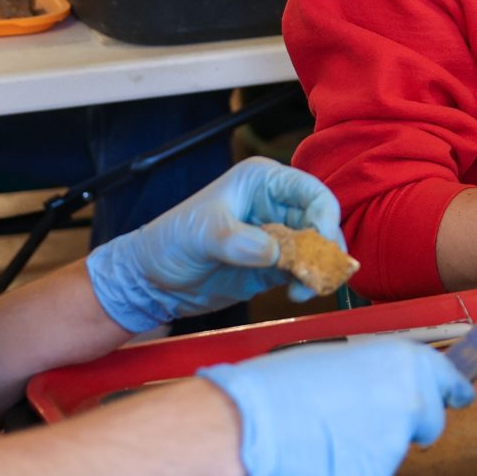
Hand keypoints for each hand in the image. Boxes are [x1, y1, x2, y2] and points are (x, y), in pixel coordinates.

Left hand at [86, 158, 344, 333]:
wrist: (150, 280)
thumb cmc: (170, 242)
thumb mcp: (200, 234)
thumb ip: (237, 240)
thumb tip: (275, 251)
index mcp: (261, 181)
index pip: (311, 192)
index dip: (325, 216)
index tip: (323, 244)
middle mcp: (275, 205)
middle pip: (322, 222)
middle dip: (326, 249)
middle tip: (319, 275)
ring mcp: (277, 236)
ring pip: (318, 249)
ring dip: (320, 270)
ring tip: (304, 290)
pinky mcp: (274, 266)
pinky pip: (304, 271)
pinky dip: (308, 283)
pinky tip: (297, 294)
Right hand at [203, 339, 472, 475]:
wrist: (248, 425)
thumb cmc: (281, 387)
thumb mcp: (338, 361)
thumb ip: (376, 377)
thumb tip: (384, 391)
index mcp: (403, 363)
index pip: (446, 379)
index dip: (452, 389)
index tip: (460, 395)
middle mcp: (409, 402)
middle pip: (428, 422)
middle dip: (408, 427)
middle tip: (365, 422)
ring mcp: (394, 445)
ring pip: (392, 451)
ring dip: (368, 448)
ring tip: (322, 433)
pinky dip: (346, 472)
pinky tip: (317, 457)